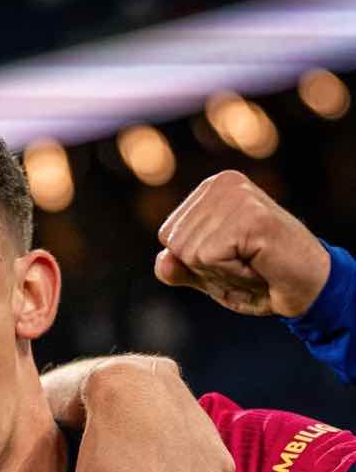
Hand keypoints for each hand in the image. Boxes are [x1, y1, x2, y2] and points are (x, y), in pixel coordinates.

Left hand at [155, 170, 329, 317]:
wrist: (308, 288)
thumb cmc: (258, 277)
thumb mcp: (206, 273)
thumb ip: (177, 267)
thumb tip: (163, 261)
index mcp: (209, 190)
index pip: (168, 236)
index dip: (195, 261)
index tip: (230, 257)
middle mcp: (221, 184)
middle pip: (176, 245)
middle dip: (206, 268)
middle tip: (245, 263)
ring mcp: (238, 196)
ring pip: (191, 253)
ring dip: (221, 272)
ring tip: (253, 263)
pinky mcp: (251, 216)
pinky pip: (210, 259)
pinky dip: (232, 274)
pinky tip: (259, 265)